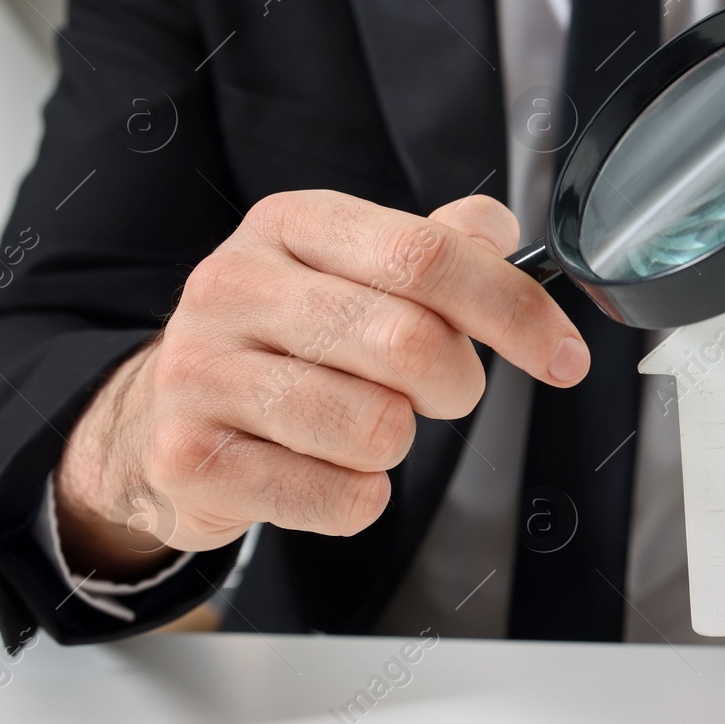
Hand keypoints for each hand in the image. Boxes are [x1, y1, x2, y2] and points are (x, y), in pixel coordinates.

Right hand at [54, 191, 587, 579]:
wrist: (160, 416)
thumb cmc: (287, 339)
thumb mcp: (353, 269)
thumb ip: (436, 245)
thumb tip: (498, 233)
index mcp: (293, 224)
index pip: (427, 254)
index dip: (514, 311)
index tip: (564, 357)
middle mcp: (235, 285)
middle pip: (411, 343)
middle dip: (457, 386)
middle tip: (439, 394)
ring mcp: (202, 371)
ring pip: (376, 428)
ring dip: (398, 443)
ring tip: (364, 425)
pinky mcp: (190, 457)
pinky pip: (339, 499)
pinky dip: (358, 498)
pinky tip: (323, 472)